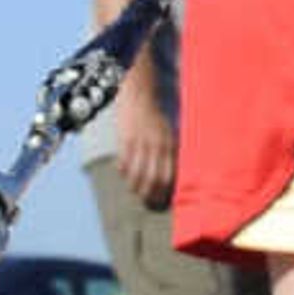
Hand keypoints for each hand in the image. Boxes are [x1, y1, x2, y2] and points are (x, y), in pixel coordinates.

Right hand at [113, 80, 174, 208]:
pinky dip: (123, 171)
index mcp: (170, 145)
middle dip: (148, 195)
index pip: (168, 177)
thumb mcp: (169, 133)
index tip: (159, 201)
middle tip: (145, 200)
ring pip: (136, 175)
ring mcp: (141, 143)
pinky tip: (123, 172)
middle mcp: (157, 146)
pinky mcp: (126, 139)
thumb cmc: (156, 117)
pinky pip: (123, 162)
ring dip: (134, 186)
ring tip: (133, 189)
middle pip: (153, 180)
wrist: (141, 93)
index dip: (163, 193)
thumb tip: (170, 177)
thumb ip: (170, 152)